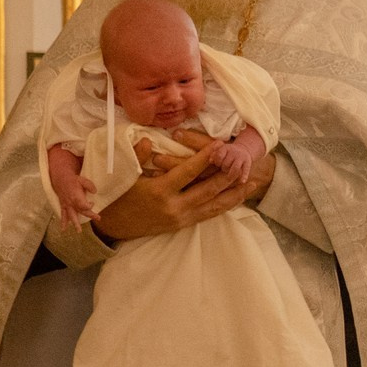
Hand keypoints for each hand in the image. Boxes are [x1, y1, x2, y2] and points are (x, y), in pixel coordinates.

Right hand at [53, 171, 97, 229]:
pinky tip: (63, 229)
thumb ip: (89, 185)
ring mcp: (67, 205)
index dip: (89, 206)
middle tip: (98, 218)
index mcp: (76, 196)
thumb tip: (95, 192)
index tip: (92, 203)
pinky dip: (63, 222)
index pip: (84, 205)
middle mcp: (71, 202)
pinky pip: (63, 215)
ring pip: (71, 216)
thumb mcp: (83, 180)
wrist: (61, 179)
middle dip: (90, 215)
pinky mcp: (63, 206)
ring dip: (75, 223)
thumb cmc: (74, 180)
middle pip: (81, 211)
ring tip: (79, 231)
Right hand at [94, 142, 241, 240]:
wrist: (112, 226)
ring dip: (235, 194)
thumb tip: (151, 140)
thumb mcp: (124, 174)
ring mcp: (181, 218)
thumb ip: (138, 155)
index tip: (220, 144)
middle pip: (208, 190)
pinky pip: (209, 214)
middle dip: (229, 175)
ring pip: (215, 206)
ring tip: (253, 182)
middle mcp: (174, 207)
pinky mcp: (184, 225)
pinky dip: (225, 205)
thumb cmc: (118, 196)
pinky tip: (238, 198)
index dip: (206, 157)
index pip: (188, 172)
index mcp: (159, 191)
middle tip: (244, 161)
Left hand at [207, 128, 262, 187]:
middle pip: (226, 163)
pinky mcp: (248, 163)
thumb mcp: (221, 151)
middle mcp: (234, 152)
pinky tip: (242, 182)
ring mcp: (241, 157)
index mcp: (226, 148)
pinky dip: (244, 176)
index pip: (219, 156)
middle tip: (224, 168)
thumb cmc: (228, 153)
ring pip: (235, 168)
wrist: (244, 149)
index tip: (218, 164)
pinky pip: (246, 170)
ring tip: (229, 178)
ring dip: (231, 174)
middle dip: (224, 168)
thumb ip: (214, 155)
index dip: (217, 162)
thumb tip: (210, 161)